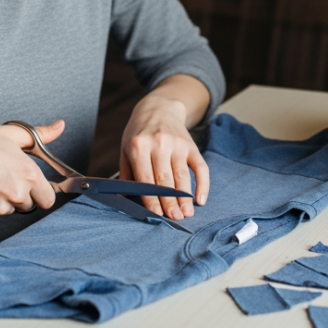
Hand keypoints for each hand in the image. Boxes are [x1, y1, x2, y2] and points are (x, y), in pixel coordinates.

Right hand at [0, 120, 64, 222]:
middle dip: (20, 195)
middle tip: (3, 176)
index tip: (31, 185)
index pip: (48, 198)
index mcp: (28, 174)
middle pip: (28, 205)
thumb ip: (42, 134)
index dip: (40, 191)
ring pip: (8, 210)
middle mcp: (17, 194)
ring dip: (2, 200)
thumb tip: (60, 126)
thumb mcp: (12, 134)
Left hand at [119, 95, 208, 220]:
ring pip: (182, 176)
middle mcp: (159, 144)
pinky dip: (203, 184)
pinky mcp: (191, 145)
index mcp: (138, 146)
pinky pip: (200, 167)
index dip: (152, 198)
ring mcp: (177, 144)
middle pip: (166, 180)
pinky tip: (201, 199)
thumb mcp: (125, 149)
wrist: (158, 108)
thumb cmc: (138, 133)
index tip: (157, 215)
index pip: (146, 178)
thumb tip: (124, 199)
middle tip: (175, 219)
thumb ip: (126, 175)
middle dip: (170, 202)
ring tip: (187, 214)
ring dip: (186, 198)